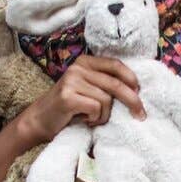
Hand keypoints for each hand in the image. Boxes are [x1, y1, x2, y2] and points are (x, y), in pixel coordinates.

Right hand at [19, 55, 145, 142]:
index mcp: (85, 61)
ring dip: (104, 115)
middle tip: (140, 115)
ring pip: (106, 100)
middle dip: (132, 100)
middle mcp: (78, 68)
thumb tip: (136, 89)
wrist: (40, 120)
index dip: (131, 79)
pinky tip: (84, 119)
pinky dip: (95, 119)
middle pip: (115, 84)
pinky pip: (96, 108)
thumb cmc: (69, 107)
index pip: (115, 65)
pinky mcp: (68, 96)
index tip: (139, 92)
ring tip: (92, 118)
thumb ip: (104, 83)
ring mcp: (72, 81)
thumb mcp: (87, 88)